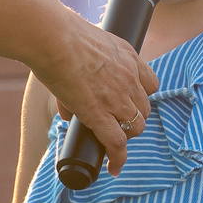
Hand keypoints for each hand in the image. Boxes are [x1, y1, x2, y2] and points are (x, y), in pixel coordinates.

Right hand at [38, 13, 156, 175]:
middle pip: (144, 108)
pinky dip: (118, 158)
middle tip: (113, 123)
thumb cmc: (59, 35)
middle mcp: (129, 78)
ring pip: (135, 127)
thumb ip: (81, 75)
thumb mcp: (82, 49)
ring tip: (112, 142)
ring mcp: (117, 98)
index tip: (128, 102)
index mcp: (128, 57)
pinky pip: (117, 143)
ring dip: (126, 136)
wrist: (53, 37)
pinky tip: (113, 167)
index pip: (150, 83)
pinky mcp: (100, 114)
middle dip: (132, 118)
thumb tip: (68, 112)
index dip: (140, 96)